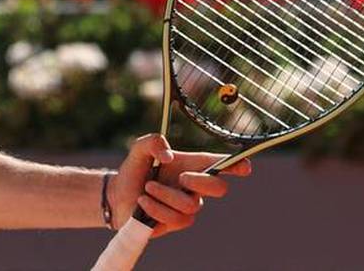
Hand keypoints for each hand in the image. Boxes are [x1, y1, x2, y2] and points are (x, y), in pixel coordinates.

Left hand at [108, 134, 251, 237]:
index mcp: (193, 165)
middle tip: (181, 177)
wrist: (118, 195)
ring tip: (147, 188)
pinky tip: (144, 202)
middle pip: (219, 189)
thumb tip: (168, 156)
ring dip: (166, 194)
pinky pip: (176, 219)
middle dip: (203, 182)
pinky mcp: (177, 222)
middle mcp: (195, 186)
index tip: (245, 166)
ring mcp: (188, 206)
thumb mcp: (140, 149)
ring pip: (191, 205)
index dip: (237, 165)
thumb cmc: (135, 170)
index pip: (222, 165)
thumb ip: (153, 142)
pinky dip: (156, 208)